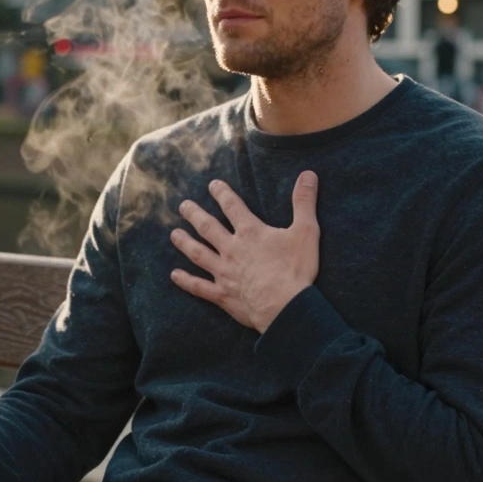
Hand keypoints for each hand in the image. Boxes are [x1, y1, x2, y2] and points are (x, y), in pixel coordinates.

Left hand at [169, 171, 319, 332]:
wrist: (285, 307)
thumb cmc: (296, 270)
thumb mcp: (306, 231)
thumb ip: (304, 202)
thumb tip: (308, 174)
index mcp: (250, 233)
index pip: (232, 207)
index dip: (222, 193)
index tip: (212, 185)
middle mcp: (232, 249)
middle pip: (208, 227)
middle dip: (195, 214)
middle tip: (183, 206)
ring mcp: (224, 273)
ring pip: (198, 254)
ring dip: (185, 243)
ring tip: (174, 234)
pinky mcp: (222, 294)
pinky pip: (199, 286)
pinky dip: (186, 281)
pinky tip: (174, 275)